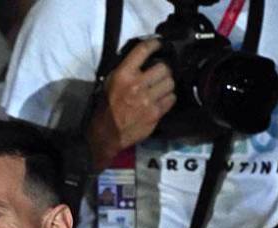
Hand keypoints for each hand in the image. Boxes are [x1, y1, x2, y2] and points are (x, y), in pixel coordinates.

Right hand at [87, 38, 176, 169]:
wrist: (108, 133)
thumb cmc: (107, 107)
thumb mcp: (109, 83)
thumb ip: (126, 70)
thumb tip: (142, 59)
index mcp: (123, 74)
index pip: (143, 51)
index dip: (154, 44)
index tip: (159, 44)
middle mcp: (137, 85)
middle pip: (163, 68)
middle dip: (164, 70)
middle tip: (160, 74)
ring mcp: (148, 100)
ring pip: (170, 83)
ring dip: (167, 84)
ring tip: (161, 87)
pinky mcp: (155, 113)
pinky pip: (171, 99)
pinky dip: (168, 98)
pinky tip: (162, 100)